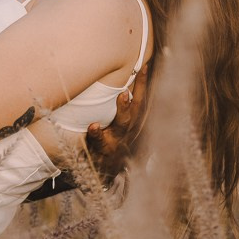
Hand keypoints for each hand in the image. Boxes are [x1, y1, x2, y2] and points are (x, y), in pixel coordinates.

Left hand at [85, 60, 149, 181]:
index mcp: (132, 121)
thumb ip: (121, 108)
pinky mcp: (103, 149)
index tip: (144, 64)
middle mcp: (128, 129)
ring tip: (122, 96)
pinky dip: (97, 133)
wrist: (103, 174)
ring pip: (123, 123)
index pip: (140, 98)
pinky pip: (100, 141)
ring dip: (124, 109)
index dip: (143, 81)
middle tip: (140, 72)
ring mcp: (117, 139)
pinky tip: (93, 126)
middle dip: (140, 89)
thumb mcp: (118, 125)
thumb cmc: (109, 142)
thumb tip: (118, 84)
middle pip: (137, 107)